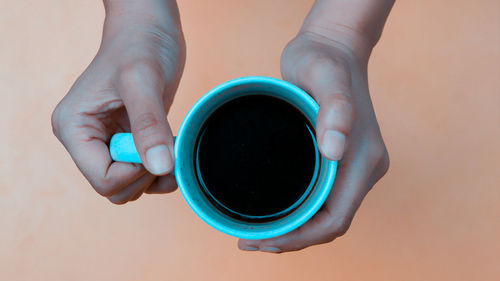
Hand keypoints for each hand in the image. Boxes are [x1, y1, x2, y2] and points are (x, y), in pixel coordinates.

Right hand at [51, 6, 184, 203]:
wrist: (149, 31)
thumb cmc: (140, 46)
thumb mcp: (143, 80)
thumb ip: (149, 124)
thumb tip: (160, 167)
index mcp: (74, 128)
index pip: (103, 180)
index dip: (136, 173)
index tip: (157, 146)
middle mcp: (85, 140)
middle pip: (115, 189)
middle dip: (146, 174)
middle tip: (164, 141)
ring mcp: (105, 143)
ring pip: (129, 187)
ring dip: (155, 173)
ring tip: (168, 139)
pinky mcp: (125, 142)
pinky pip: (141, 175)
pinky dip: (161, 170)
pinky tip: (171, 145)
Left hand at [238, 32, 388, 252]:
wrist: (333, 48)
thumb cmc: (323, 59)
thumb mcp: (324, 74)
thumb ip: (336, 108)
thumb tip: (334, 151)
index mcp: (363, 157)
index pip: (335, 218)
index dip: (302, 238)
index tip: (266, 240)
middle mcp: (364, 167)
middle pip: (331, 224)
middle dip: (293, 240)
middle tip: (250, 242)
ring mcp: (354, 165)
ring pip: (327, 216)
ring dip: (296, 233)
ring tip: (258, 236)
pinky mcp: (342, 160)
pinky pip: (323, 199)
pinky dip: (301, 215)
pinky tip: (276, 216)